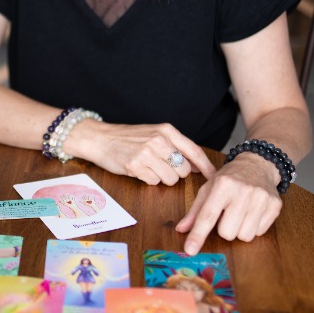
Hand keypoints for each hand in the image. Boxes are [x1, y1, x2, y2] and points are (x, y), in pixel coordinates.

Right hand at [71, 122, 215, 185]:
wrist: (99, 138)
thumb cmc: (127, 138)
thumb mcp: (153, 134)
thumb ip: (175, 146)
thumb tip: (196, 165)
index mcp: (166, 130)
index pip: (194, 151)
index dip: (206, 166)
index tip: (214, 177)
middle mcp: (159, 140)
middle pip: (183, 169)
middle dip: (175, 173)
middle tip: (161, 167)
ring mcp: (147, 153)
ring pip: (170, 178)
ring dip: (162, 178)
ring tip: (148, 168)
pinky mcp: (136, 165)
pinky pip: (154, 182)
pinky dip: (148, 180)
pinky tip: (138, 170)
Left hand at [175, 153, 282, 254]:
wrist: (257, 165)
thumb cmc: (229, 179)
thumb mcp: (208, 189)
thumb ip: (195, 211)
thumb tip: (181, 229)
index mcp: (222, 185)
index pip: (208, 216)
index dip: (198, 235)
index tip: (190, 250)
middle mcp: (243, 191)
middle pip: (227, 233)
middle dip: (224, 229)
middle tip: (227, 215)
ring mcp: (261, 198)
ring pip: (244, 236)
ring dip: (239, 230)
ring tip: (240, 214)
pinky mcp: (275, 205)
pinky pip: (259, 233)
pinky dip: (253, 227)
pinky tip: (252, 213)